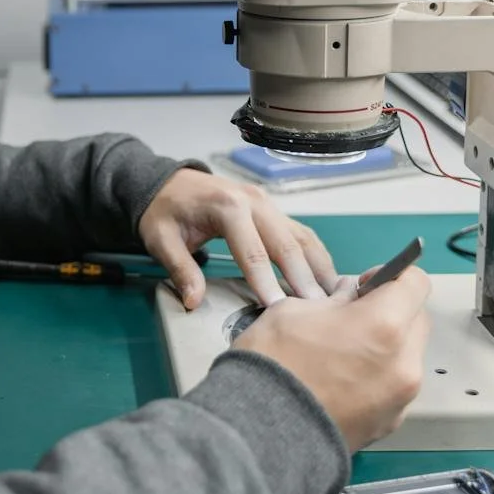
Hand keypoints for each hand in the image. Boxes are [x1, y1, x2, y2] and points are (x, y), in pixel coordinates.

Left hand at [138, 168, 337, 306]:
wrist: (167, 181)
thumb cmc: (164, 210)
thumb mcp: (161, 239)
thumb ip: (180, 269)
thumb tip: (194, 302)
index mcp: (227, 206)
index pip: (252, 251)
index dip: (266, 281)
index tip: (278, 309)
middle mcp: (254, 201)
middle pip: (286, 244)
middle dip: (303, 279)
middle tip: (318, 311)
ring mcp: (267, 203)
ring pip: (302, 237)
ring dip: (318, 268)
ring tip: (332, 299)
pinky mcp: (273, 210)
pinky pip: (300, 233)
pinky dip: (316, 257)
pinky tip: (326, 280)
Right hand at [233, 266, 431, 452]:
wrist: (262, 432)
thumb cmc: (274, 363)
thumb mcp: (295, 309)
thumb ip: (334, 299)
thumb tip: (349, 298)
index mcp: (384, 324)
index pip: (415, 282)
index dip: (392, 276)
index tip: (366, 285)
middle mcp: (405, 361)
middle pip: (417, 319)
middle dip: (391, 312)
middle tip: (352, 319)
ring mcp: (401, 396)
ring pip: (408, 355)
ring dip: (387, 346)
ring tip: (344, 354)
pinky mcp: (391, 422)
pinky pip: (395, 387)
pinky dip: (379, 377)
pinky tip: (343, 382)